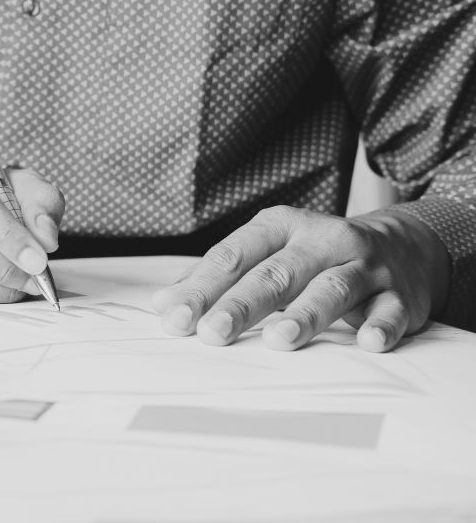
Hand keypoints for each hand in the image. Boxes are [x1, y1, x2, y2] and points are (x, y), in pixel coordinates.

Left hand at [150, 206, 449, 351]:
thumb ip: (218, 276)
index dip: (202, 287)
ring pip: (331, 288)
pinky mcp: (401, 295)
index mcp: (280, 227)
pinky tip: (367, 342)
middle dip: (242, 304)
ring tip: (278, 341)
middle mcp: (322, 240)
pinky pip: (391, 310)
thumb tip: (164, 303)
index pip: (234, 256)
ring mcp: (364, 266)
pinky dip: (380, 325)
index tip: (175, 317)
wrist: (405, 245)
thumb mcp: (268, 253)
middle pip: (276, 274)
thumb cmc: (315, 256)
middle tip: (212, 333)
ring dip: (305, 315)